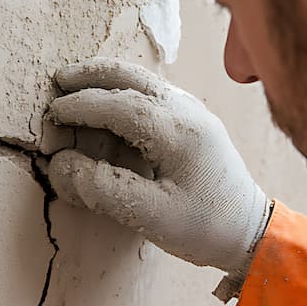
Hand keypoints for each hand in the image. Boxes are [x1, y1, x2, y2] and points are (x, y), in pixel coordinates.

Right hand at [47, 58, 271, 280]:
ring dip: (108, 77)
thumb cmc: (206, 228)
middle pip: (133, 77)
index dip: (83, 106)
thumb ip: (104, 189)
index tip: (53, 112)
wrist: (252, 231)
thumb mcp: (152, 217)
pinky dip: (125, 88)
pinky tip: (110, 101)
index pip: (120, 104)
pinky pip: (154, 92)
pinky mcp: (195, 121)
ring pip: (145, 80)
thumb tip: (61, 165)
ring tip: (76, 83)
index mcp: (178, 132)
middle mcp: (188, 112)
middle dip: (92, 75)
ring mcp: (194, 112)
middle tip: (58, 78)